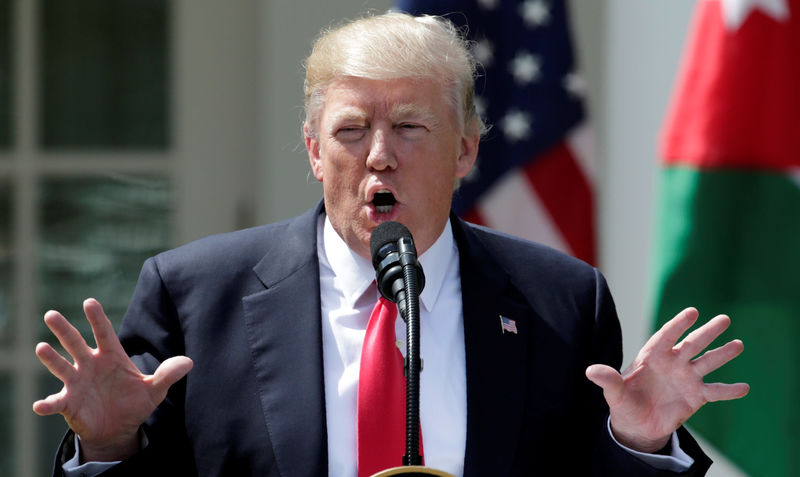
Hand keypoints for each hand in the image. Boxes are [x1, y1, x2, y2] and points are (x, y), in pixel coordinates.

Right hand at [32, 298, 192, 461]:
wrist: (119, 429)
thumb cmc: (135, 403)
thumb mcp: (154, 390)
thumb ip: (168, 375)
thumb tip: (189, 362)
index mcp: (111, 357)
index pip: (105, 334)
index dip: (97, 318)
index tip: (89, 302)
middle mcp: (90, 365)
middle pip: (76, 344)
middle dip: (64, 330)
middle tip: (50, 314)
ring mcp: (77, 383)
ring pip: (62, 367)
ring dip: (51, 358)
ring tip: (41, 347)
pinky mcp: (69, 403)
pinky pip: (56, 402)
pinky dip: (47, 404)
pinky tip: (40, 405)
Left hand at [585, 307, 748, 452]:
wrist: (637, 423)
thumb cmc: (624, 402)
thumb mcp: (614, 392)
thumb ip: (607, 380)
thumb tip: (590, 371)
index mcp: (652, 356)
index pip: (666, 336)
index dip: (678, 324)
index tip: (692, 312)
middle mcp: (673, 362)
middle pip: (692, 344)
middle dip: (707, 332)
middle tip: (724, 319)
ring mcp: (686, 378)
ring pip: (707, 363)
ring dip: (723, 354)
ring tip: (738, 344)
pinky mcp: (696, 396)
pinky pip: (715, 391)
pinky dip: (729, 390)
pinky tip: (745, 387)